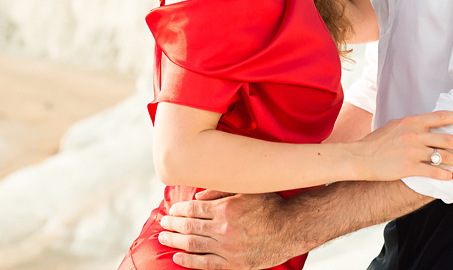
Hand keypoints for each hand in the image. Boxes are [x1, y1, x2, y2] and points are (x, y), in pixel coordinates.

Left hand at [158, 190, 293, 269]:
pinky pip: (206, 265)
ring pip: (193, 245)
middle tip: (162, 223)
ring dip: (175, 241)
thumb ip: (219, 191)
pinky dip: (189, 262)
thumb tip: (196, 197)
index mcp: (225, 209)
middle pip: (189, 227)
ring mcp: (228, 249)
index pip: (192, 209)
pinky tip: (177, 258)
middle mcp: (224, 229)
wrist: (291, 228)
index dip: (178, 209)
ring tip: (163, 238)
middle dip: (172, 224)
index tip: (171, 210)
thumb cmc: (269, 205)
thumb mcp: (246, 190)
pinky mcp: (234, 264)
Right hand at [352, 111, 452, 180]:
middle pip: (449, 139)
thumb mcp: (395, 125)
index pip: (443, 117)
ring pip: (444, 156)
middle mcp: (414, 134)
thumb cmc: (376, 142)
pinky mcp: (408, 167)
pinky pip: (433, 172)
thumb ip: (414, 125)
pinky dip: (445, 175)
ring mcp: (411, 151)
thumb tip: (431, 126)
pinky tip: (452, 177)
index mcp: (412, 121)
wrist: (359, 157)